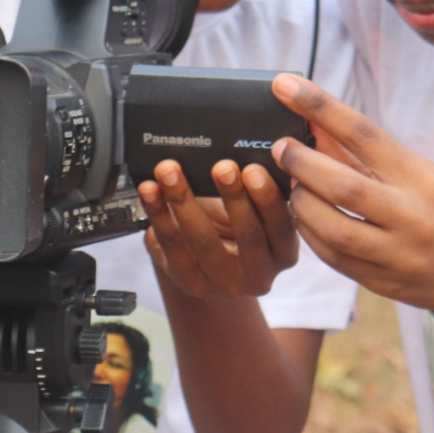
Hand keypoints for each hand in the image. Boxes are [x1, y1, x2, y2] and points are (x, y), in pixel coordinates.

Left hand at [138, 158, 298, 297]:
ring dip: (184, 200)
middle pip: (247, 236)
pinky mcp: (190, 283)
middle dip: (233, 197)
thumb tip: (246, 148)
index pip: (281, 227)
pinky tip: (150, 190)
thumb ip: (257, 186)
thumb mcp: (256, 207)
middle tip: (221, 167)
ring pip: (202, 241)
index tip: (253, 170)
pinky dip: (158, 212)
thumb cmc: (240, 222)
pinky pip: (170, 246)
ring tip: (170, 171)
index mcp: (283, 253)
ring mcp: (222, 283)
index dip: (267, 199)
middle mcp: (258, 275)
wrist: (212, 256)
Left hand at [270, 73, 433, 327]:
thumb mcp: (422, 173)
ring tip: (292, 184)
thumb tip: (314, 125)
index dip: (319, 106)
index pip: (363, 132)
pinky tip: (304, 215)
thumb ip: (367, 155)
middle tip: (280, 148)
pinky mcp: (383, 283)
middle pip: (341, 185)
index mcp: (423, 178)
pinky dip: (310, 231)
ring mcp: (398, 255)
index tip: (285, 85)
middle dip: (301, 163)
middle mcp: (412, 217)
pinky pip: (332, 257)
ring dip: (300, 201)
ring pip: (331, 227)